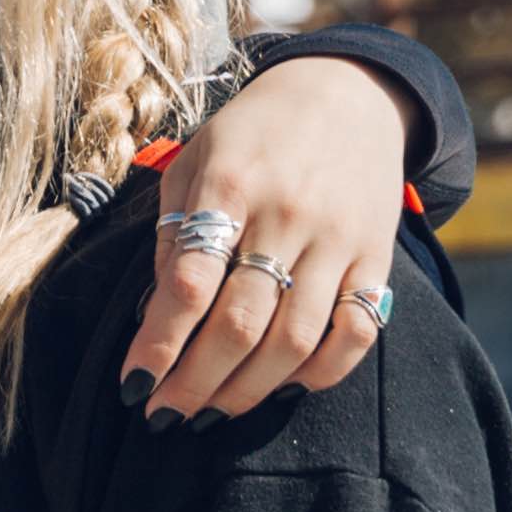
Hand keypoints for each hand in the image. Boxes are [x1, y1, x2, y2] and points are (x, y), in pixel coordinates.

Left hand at [127, 59, 405, 420]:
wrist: (345, 96)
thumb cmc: (250, 137)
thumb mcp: (193, 163)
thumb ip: (171, 234)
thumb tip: (153, 318)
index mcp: (230, 187)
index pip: (188, 284)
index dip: (158, 344)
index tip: (133, 385)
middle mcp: (287, 215)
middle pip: (240, 323)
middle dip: (196, 381)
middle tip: (165, 415)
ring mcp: (339, 239)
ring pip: (296, 339)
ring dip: (249, 390)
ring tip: (212, 412)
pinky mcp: (378, 257)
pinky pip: (357, 332)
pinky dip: (321, 373)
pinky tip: (283, 387)